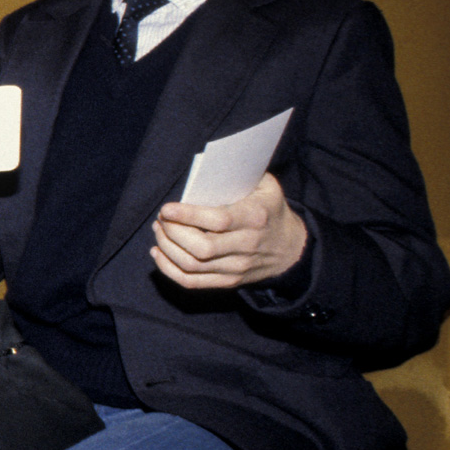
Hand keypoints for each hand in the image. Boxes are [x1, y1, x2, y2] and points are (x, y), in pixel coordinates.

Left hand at [150, 172, 307, 289]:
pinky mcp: (229, 281)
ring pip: (192, 265)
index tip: (166, 209)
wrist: (291, 249)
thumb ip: (241, 174)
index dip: (188, 216)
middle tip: (161, 218)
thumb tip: (207, 168)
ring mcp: (237, 267)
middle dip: (172, 233)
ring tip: (159, 230)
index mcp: (255, 218)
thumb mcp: (266, 186)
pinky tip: (158, 253)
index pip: (218, 221)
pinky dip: (169, 269)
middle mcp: (246, 246)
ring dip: (167, 248)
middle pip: (201, 247)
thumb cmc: (270, 209)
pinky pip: (192, 281)